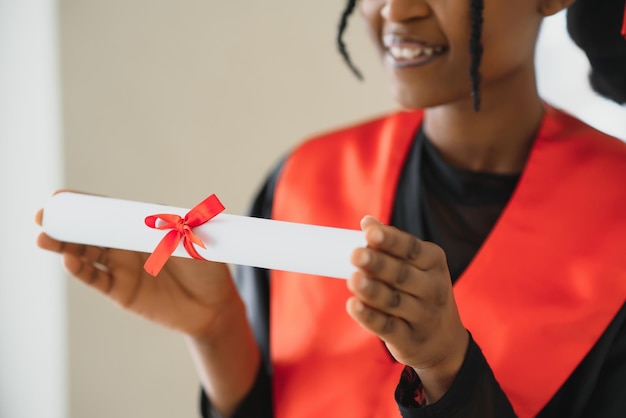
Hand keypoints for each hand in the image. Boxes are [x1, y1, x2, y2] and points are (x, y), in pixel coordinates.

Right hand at [35, 204, 240, 338]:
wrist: (215, 304)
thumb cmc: (208, 267)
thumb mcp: (196, 240)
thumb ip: (180, 227)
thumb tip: (166, 218)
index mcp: (140, 227)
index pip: (108, 212)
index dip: (84, 205)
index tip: (59, 196)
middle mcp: (126, 246)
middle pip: (89, 232)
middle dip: (64, 224)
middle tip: (41, 217)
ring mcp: (122, 268)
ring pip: (87, 254)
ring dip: (65, 246)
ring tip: (44, 239)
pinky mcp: (122, 291)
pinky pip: (98, 280)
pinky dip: (82, 271)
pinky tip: (70, 262)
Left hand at [346, 216, 468, 401]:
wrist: (444, 342)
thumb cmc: (421, 292)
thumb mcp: (416, 266)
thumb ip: (391, 245)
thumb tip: (367, 221)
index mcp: (434, 263)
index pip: (411, 249)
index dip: (390, 241)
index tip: (369, 233)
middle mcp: (433, 289)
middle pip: (402, 275)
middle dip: (378, 264)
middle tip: (355, 255)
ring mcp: (424, 317)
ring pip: (394, 301)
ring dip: (372, 291)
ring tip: (353, 279)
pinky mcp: (410, 341)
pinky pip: (387, 328)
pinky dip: (369, 317)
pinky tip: (353, 305)